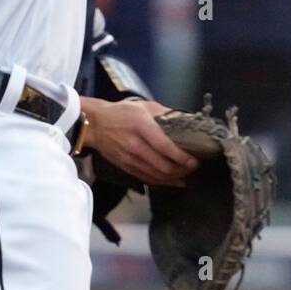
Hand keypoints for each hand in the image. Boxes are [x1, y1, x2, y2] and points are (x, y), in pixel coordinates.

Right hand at [80, 97, 199, 186]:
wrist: (95, 125)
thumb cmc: (122, 113)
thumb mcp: (146, 106)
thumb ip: (168, 114)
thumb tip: (188, 120)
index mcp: (142, 127)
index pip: (166, 147)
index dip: (182, 157)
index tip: (194, 160)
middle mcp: (136, 145)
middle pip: (163, 166)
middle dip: (182, 170)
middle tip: (194, 167)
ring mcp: (129, 159)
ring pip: (156, 176)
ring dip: (174, 178)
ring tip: (186, 174)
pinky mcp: (126, 167)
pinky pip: (147, 179)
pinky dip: (162, 182)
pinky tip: (174, 181)